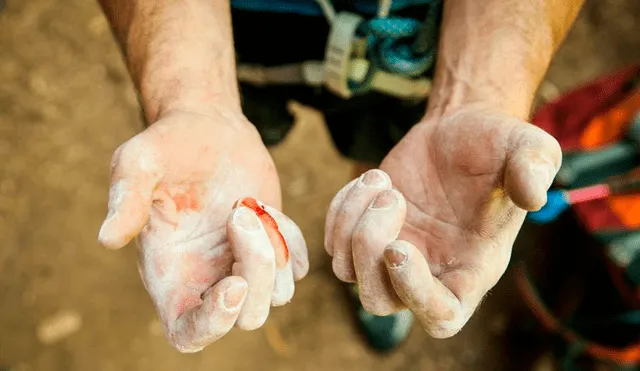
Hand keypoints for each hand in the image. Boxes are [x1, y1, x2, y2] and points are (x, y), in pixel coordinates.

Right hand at [98, 109, 308, 351]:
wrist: (209, 128)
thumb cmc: (168, 145)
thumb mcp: (139, 162)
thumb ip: (126, 199)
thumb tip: (107, 239)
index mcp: (169, 273)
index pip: (190, 333)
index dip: (213, 325)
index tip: (233, 284)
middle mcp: (207, 277)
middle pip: (247, 317)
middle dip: (256, 272)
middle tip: (239, 215)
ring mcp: (242, 264)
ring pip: (277, 296)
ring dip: (274, 253)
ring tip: (248, 205)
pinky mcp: (270, 246)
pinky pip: (296, 268)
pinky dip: (292, 242)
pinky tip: (267, 208)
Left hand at [324, 106, 560, 336]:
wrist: (459, 129)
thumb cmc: (497, 145)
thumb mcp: (527, 148)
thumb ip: (535, 168)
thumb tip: (532, 195)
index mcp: (472, 267)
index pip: (441, 316)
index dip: (415, 294)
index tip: (400, 246)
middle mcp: (430, 270)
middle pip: (379, 301)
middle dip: (369, 250)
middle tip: (391, 198)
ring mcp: (394, 252)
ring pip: (348, 273)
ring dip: (352, 224)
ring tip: (380, 181)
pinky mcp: (368, 231)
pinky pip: (334, 242)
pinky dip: (340, 212)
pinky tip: (369, 180)